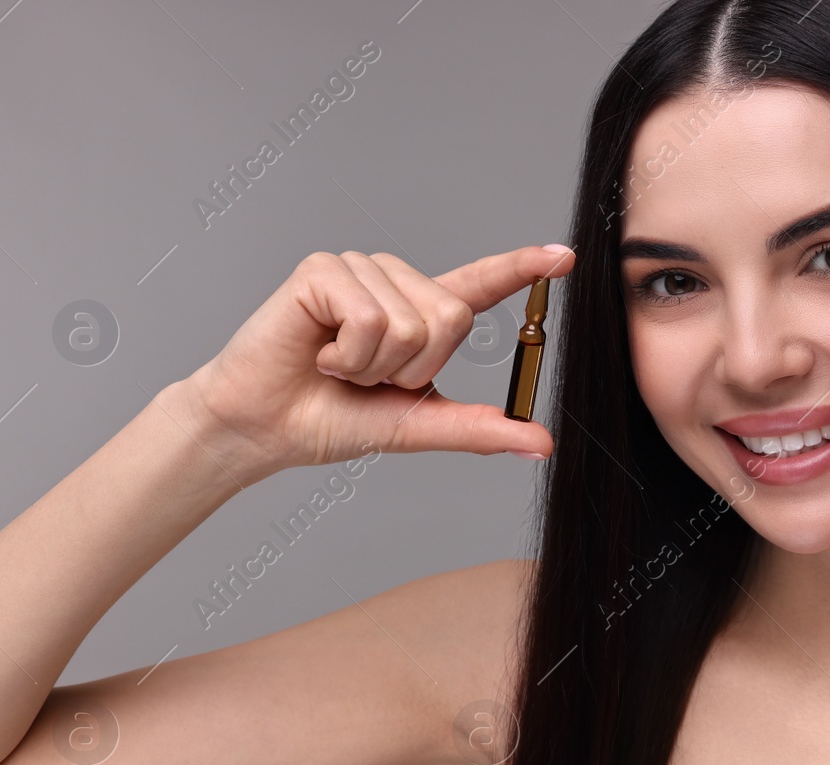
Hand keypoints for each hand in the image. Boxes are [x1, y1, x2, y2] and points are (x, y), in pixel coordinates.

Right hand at [181, 246, 574, 479]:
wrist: (264, 427)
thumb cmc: (331, 418)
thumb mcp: (417, 425)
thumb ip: (478, 428)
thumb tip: (540, 442)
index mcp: (422, 315)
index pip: (481, 284)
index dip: (522, 269)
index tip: (564, 257)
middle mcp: (396, 283)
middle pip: (452, 319)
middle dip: (413, 367)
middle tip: (368, 377)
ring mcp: (361, 271)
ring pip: (411, 321)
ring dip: (375, 366)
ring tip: (340, 365)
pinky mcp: (325, 270)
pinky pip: (370, 317)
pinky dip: (349, 354)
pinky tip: (320, 352)